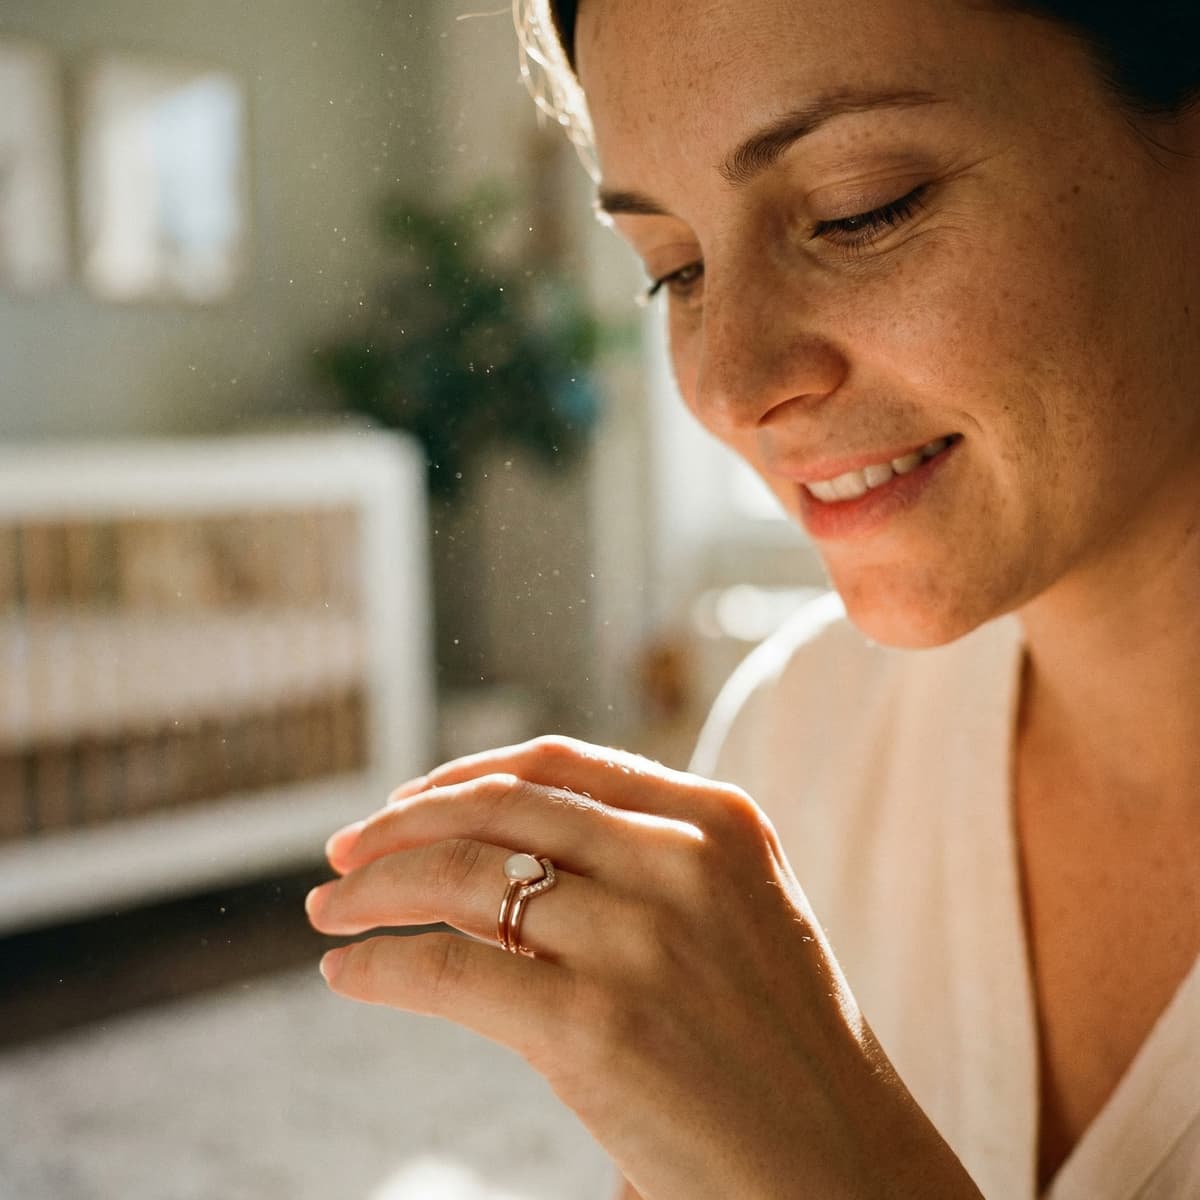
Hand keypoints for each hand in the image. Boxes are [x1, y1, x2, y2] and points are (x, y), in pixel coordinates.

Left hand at [306, 736, 980, 1199]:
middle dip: (400, 823)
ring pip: (462, 878)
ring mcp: (643, 942)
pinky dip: (381, 966)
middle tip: (340, 851)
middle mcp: (683, 862)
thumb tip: (486, 848)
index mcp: (718, 821)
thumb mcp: (730, 918)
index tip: (402, 803)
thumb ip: (636, 866)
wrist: (843, 1172)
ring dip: (373, 889)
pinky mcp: (600, 1030)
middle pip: (498, 807)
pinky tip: (347, 976)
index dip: (461, 775)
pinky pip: (452, 973)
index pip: (557, 763)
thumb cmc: (776, 1048)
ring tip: (329, 912)